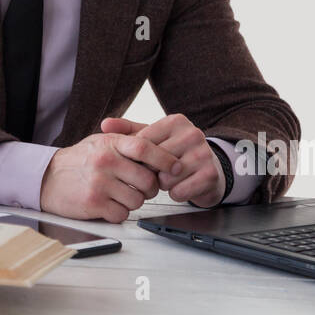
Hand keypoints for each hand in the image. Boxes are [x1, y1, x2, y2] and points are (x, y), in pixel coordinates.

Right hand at [39, 131, 182, 223]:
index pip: (145, 147)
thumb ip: (127, 142)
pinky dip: (120, 213)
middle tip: (143, 187)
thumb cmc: (79, 160)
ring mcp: (99, 183)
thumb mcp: (101, 142)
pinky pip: (122, 214)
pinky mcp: (93, 203)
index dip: (165, 158)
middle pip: (147, 179)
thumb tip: (161, 149)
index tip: (176, 166)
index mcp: (110, 143)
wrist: (46, 178)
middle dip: (151, 188)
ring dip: (134, 201)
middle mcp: (105, 161)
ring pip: (137, 200)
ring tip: (121, 195)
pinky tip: (109, 204)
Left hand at [99, 114, 225, 207]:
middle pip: (155, 161)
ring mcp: (204, 153)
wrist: (206, 171)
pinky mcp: (210, 174)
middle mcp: (192, 133)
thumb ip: (128, 131)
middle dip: (151, 172)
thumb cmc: (174, 154)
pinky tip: (180, 187)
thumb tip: (104, 124)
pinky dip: (176, 194)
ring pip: (167, 178)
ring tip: (169, 179)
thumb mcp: (152, 138)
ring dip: (163, 184)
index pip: (144, 142)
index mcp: (175, 121)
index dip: (138, 158)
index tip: (139, 163)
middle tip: (155, 173)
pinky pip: (180, 191)